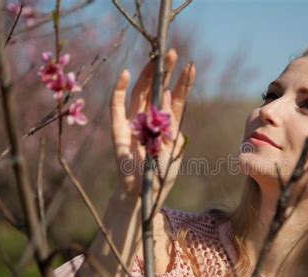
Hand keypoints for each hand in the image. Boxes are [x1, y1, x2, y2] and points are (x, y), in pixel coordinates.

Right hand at [109, 49, 195, 198]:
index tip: (191, 66)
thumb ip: (174, 124)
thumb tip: (171, 97)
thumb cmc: (161, 173)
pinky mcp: (118, 127)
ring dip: (147, 74)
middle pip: (157, 89)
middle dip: (164, 71)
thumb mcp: (175, 148)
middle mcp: (149, 118)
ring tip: (156, 57)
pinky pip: (116, 105)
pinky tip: (125, 73)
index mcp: (165, 123)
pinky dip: (118, 89)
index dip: (183, 83)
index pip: (175, 98)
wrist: (144, 192)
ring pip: (139, 92)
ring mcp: (133, 121)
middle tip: (172, 53)